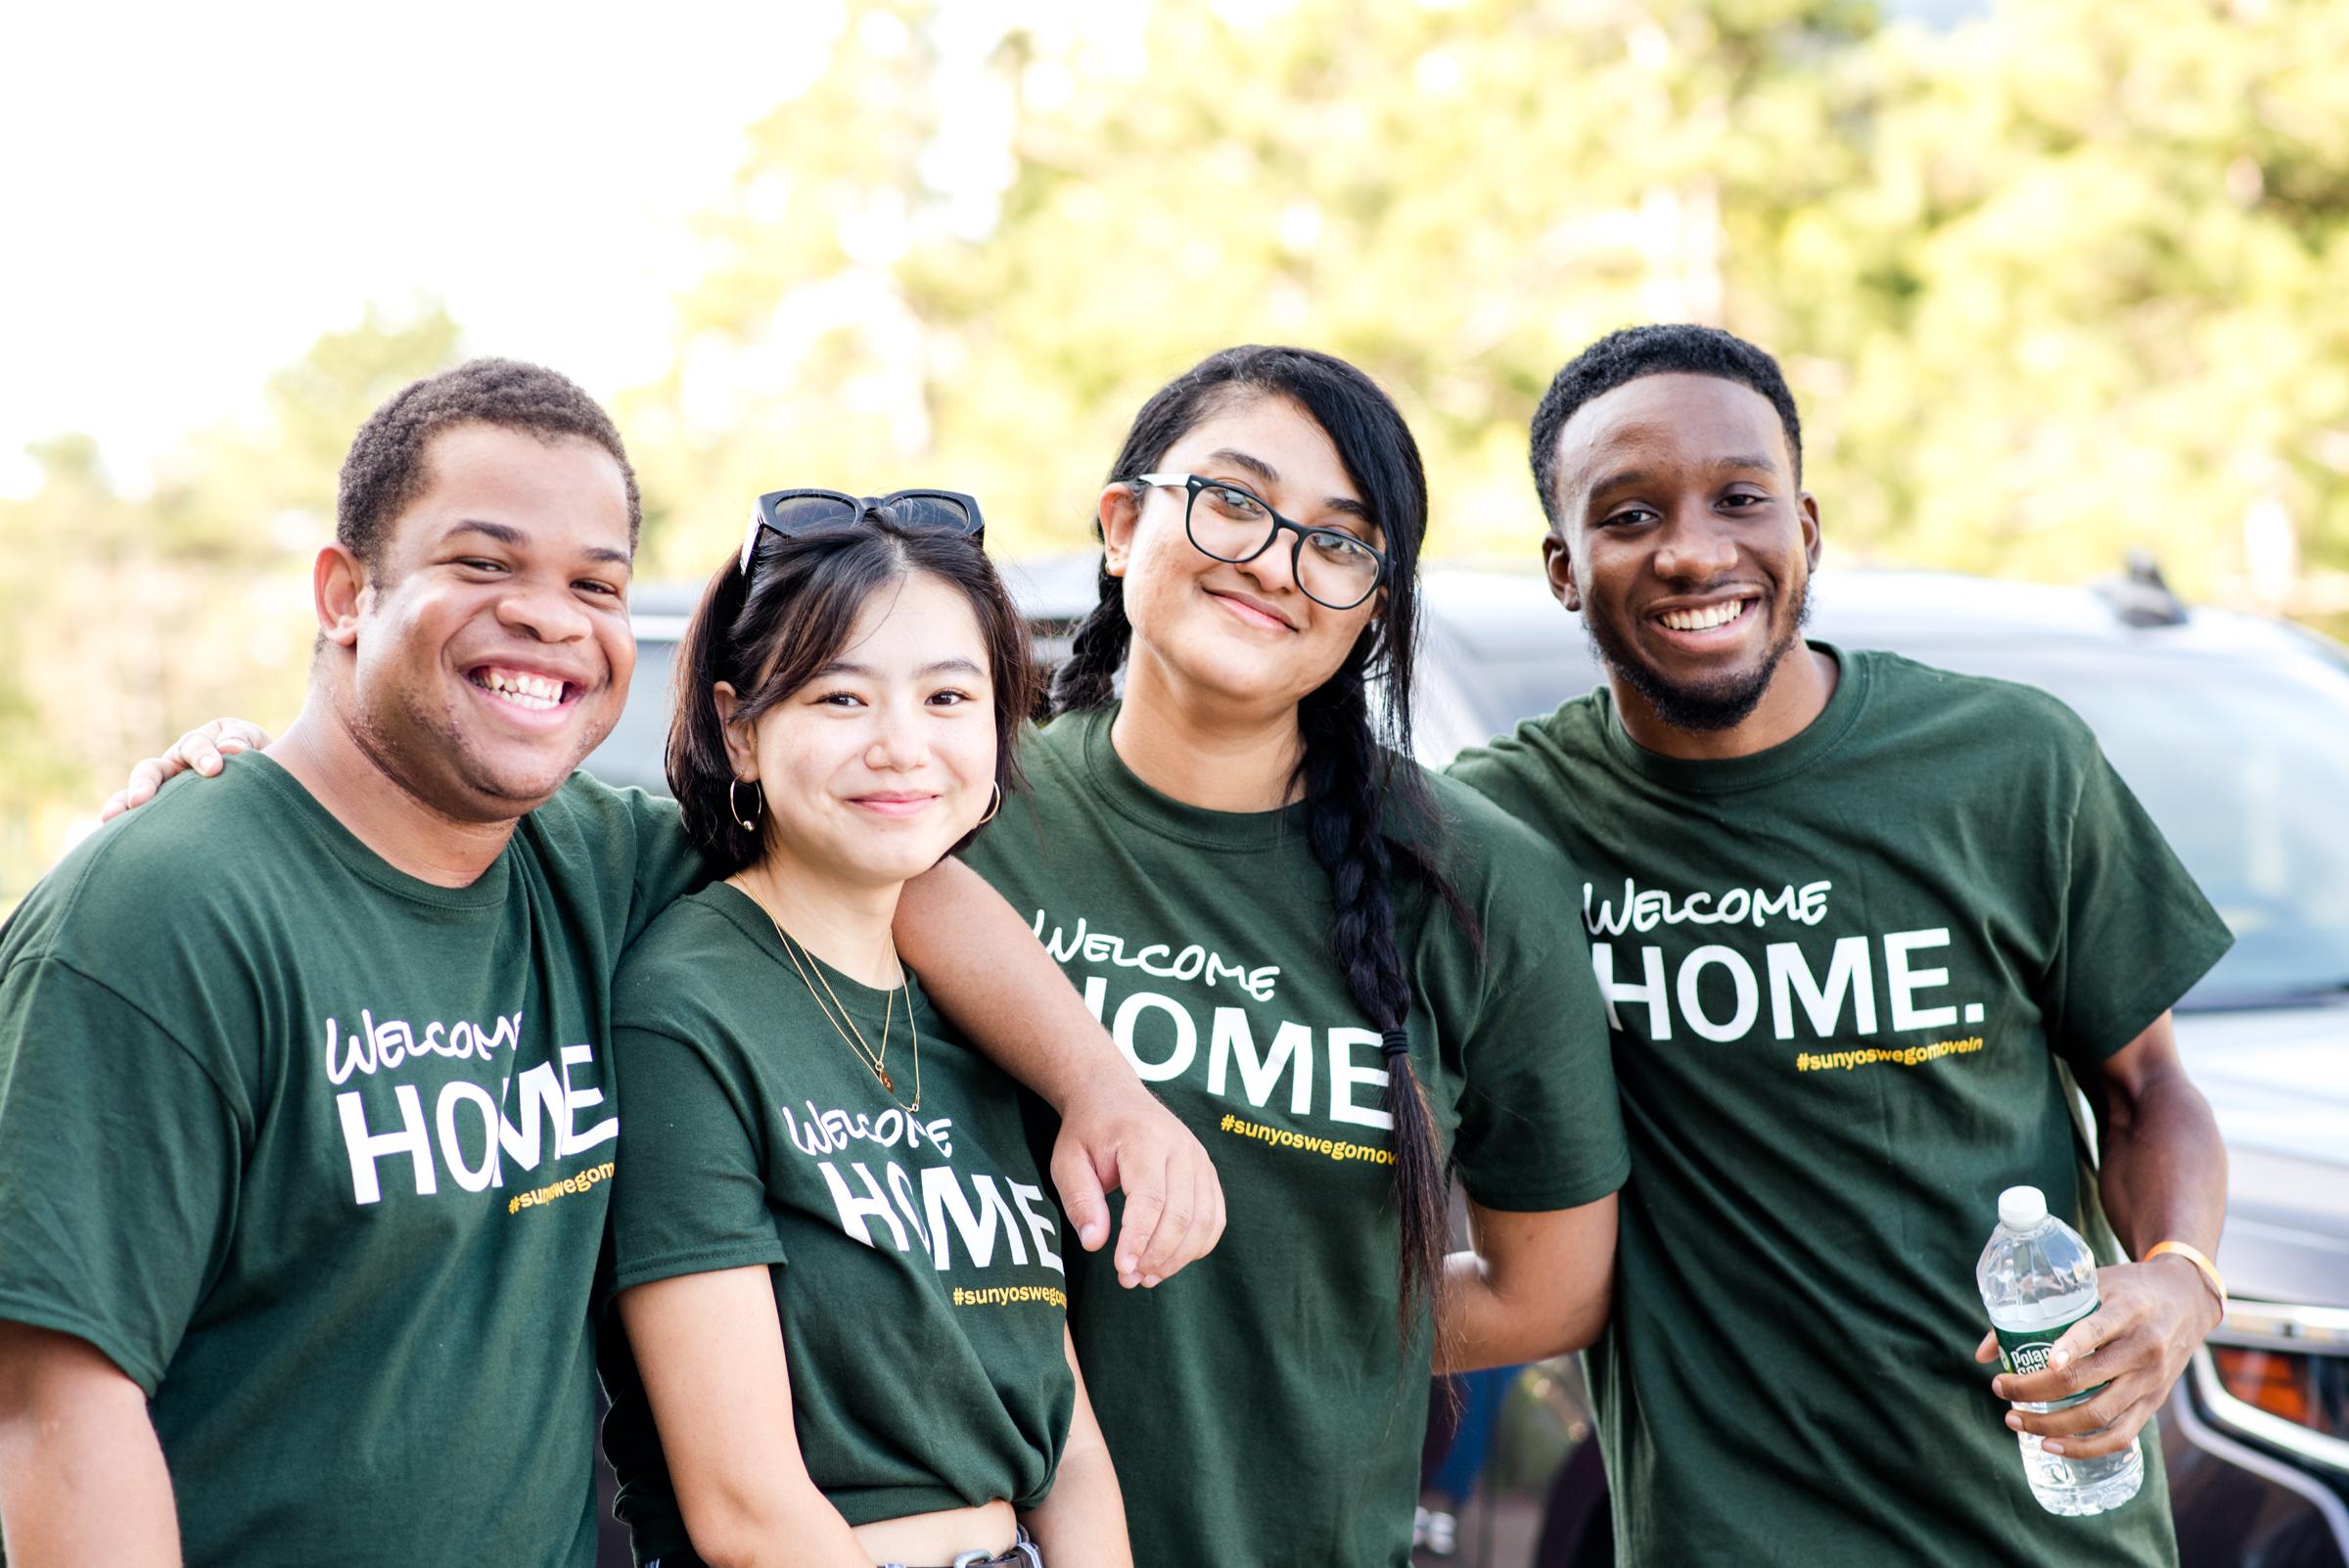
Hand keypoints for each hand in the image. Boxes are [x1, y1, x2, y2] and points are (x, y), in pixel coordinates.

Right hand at [99, 719, 272, 820]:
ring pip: (137, 795)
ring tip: (112, 818)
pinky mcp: (166, 814)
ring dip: (123, 805)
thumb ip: (242, 741)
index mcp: (200, 745)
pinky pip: (141, 818)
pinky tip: (112, 835)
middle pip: (151, 770)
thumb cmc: (264, 762)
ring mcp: (168, 791)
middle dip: (145, 783)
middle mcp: (176, 767)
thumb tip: (229, 749)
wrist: (272, 789)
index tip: (214, 769)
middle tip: (142, 799)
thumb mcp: (255, 744)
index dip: (202, 755)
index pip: (193, 746)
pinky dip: (126, 824)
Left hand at [1048, 1063, 1225, 1288]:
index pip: (1150, 1198)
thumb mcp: (1067, 1162)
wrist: (1113, 1096)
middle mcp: (1180, 1147)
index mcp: (1144, 1139)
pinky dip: (1198, 1246)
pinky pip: (1215, 1217)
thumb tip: (1095, 1244)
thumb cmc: (1088, 1132)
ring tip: (1147, 1277)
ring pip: (1204, 1220)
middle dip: (1157, 1255)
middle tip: (1130, 1279)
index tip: (1121, 1269)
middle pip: (1182, 1213)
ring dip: (1178, 1257)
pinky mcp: (1208, 1171)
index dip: (1138, 1239)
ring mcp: (1199, 1158)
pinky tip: (1170, 1260)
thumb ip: (1080, 1201)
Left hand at [1975, 1255, 2223, 1457]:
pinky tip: (2052, 1445)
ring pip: (2099, 1414)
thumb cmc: (2127, 1288)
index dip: (2069, 1348)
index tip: (2041, 1362)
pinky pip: (2121, 1435)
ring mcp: (2151, 1380)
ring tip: (2014, 1420)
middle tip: (2000, 1389)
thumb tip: (1983, 1352)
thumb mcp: (2090, 1282)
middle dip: (2034, 1390)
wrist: (2187, 1301)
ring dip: (2051, 1423)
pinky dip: (2085, 1447)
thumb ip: (2039, 1307)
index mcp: (2127, 1311)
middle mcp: (2143, 1349)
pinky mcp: (2154, 1402)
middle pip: (2085, 1379)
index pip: (2095, 1330)